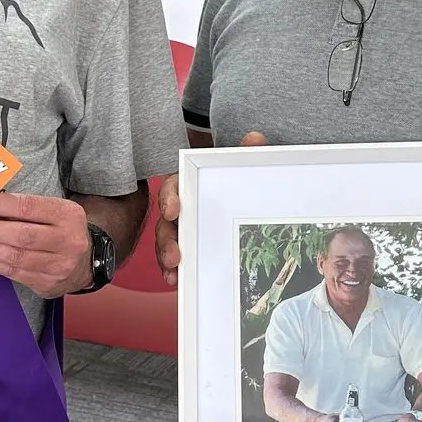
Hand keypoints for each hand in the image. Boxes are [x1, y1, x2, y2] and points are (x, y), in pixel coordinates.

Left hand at [0, 193, 91, 298]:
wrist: (84, 263)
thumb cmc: (59, 229)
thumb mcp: (52, 210)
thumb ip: (23, 206)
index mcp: (68, 215)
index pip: (28, 207)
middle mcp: (67, 241)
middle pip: (20, 235)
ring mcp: (58, 266)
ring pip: (14, 257)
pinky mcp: (46, 283)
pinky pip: (12, 272)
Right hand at [156, 131, 266, 285]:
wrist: (237, 192)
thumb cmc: (232, 176)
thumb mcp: (240, 164)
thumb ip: (246, 152)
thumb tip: (255, 139)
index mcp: (187, 184)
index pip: (172, 187)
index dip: (169, 198)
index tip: (173, 211)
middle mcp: (180, 207)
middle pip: (165, 223)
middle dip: (167, 240)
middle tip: (175, 256)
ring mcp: (183, 229)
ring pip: (167, 243)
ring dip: (167, 259)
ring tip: (173, 275)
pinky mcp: (189, 247)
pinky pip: (176, 259)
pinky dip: (174, 271)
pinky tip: (176, 282)